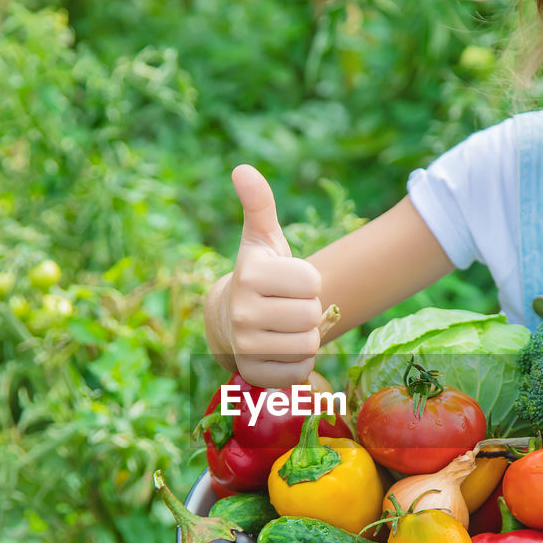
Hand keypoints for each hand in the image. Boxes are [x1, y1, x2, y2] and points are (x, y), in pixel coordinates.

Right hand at [224, 164, 323, 387]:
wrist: (228, 320)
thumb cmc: (259, 276)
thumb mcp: (261, 239)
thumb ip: (259, 204)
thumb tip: (243, 168)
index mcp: (249, 275)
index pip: (313, 283)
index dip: (309, 283)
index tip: (289, 283)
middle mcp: (243, 311)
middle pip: (312, 316)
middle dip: (307, 311)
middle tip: (286, 307)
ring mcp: (245, 346)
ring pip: (309, 345)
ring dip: (304, 338)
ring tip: (283, 328)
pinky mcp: (253, 374)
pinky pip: (300, 373)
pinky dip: (297, 364)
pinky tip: (279, 350)